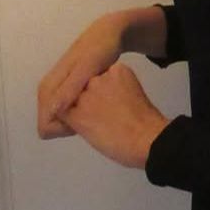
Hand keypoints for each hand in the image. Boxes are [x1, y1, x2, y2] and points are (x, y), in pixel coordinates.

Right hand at [37, 13, 126, 138]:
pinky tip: (95, 105)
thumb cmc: (100, 50)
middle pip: (50, 122)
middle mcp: (48, 88)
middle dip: (69, 126)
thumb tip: (52, 111)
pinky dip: (79, 112)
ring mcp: (56, 87)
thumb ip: (70, 88)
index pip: (46, 124)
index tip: (86, 124)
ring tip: (96, 111)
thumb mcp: (88, 68)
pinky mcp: (66, 86)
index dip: (64, 131)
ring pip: (58, 116)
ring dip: (74, 120)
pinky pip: (66, 109)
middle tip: (94, 116)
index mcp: (49, 86)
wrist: (108, 32)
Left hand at [55, 61, 170, 168]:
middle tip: (102, 116)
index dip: (103, 92)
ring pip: (71, 99)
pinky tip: (84, 130)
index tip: (112, 103)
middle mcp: (99, 77)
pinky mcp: (76, 113)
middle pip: (84, 86)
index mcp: (118, 70)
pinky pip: (62, 114)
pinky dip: (68, 123)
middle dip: (89, 100)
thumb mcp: (133, 94)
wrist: (147, 139)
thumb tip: (102, 101)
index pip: (99, 77)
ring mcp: (86, 94)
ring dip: (78, 111)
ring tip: (95, 126)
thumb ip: (115, 90)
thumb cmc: (147, 122)